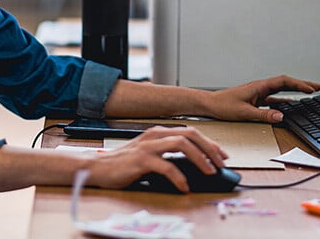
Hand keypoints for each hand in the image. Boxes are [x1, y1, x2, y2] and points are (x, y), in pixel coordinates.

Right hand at [84, 126, 228, 192]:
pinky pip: (166, 166)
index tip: (221, 155)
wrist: (98, 168)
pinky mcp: (141, 160)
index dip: (209, 143)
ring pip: (182, 145)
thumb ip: (167, 156)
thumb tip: (194, 166)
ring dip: (200, 158)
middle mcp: (154, 135)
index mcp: (157, 133)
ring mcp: (147, 146)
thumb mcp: (149, 156)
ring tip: (209, 172)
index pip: (190, 132)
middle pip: (190, 134)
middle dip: (209, 148)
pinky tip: (184, 187)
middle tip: (221, 164)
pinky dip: (179, 177)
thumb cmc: (124, 164)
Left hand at [205, 75, 319, 122]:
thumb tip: (281, 116)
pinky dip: (284, 101)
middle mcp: (260, 88)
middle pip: (285, 84)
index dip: (299, 84)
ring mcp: (258, 94)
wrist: (209, 104)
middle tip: (317, 87)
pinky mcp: (255, 100)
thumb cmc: (222, 105)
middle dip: (302, 84)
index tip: (311, 89)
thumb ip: (263, 114)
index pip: (283, 82)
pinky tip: (291, 105)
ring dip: (294, 91)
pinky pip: (273, 99)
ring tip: (309, 93)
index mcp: (259, 87)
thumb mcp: (244, 112)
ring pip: (280, 91)